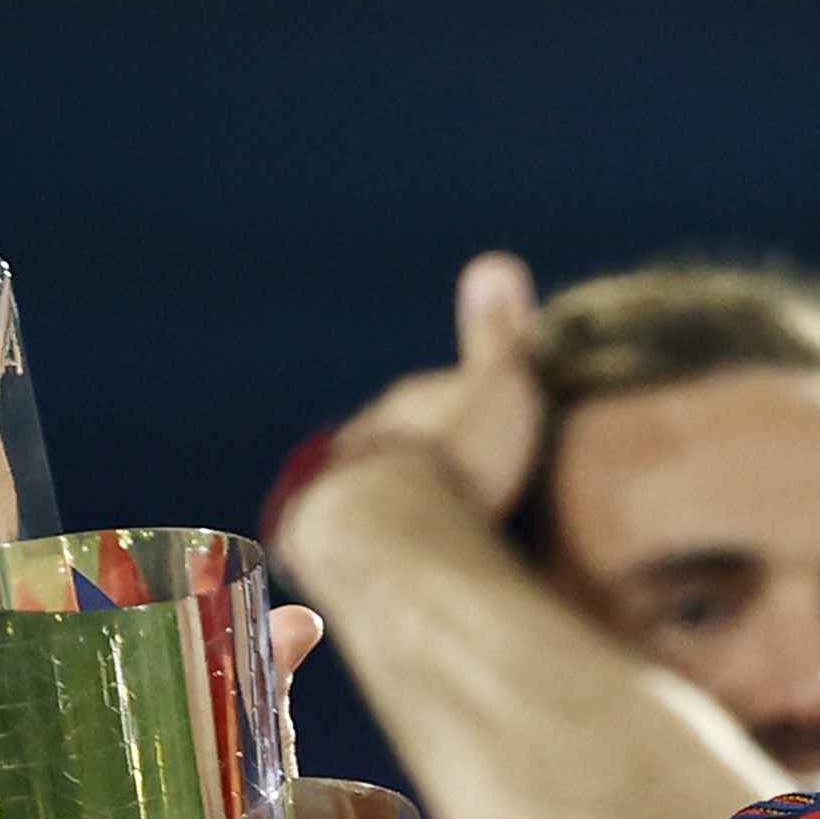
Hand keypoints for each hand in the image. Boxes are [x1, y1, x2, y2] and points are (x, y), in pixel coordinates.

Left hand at [320, 252, 547, 526]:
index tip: (487, 434)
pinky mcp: (323, 543)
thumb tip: (494, 261)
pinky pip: (348, 537)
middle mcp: (361, 441)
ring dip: (390, 500)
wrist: (385, 532)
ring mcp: (337, 492)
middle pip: (396, 442)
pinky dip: (363, 540)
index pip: (432, 399)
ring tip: (423, 526)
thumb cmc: (455, 463)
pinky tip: (377, 557)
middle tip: (456, 484)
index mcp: (403, 405)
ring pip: (369, 489)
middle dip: (420, 456)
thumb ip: (497, 336)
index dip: (460, 414)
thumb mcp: (496, 388)